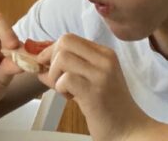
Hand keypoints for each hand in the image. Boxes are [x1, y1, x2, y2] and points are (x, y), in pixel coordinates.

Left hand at [36, 34, 150, 140]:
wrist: (129, 129)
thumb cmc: (107, 105)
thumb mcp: (89, 79)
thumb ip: (68, 67)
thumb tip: (39, 62)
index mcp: (104, 53)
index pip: (69, 38)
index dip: (51, 50)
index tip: (48, 65)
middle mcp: (105, 59)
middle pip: (64, 42)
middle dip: (51, 60)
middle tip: (56, 78)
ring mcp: (101, 74)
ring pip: (62, 58)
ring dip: (55, 76)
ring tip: (64, 89)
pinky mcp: (95, 91)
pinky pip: (66, 79)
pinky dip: (60, 88)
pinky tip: (70, 97)